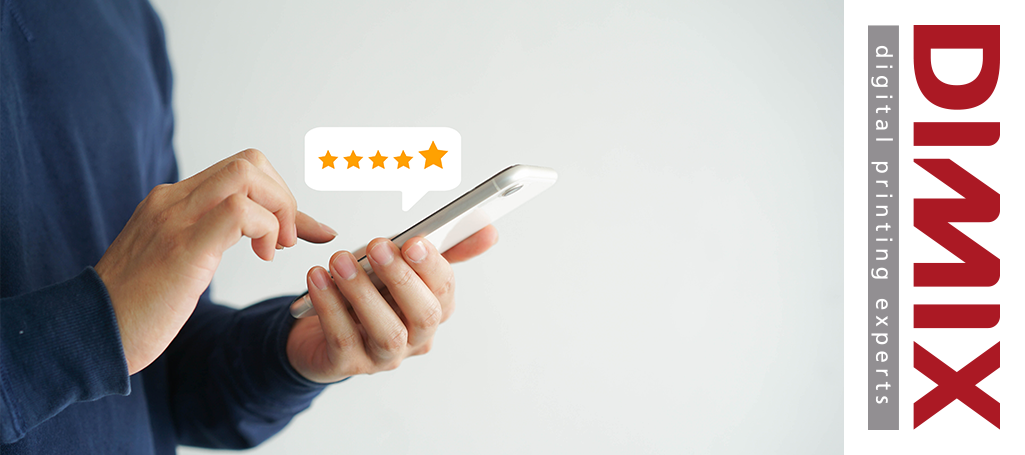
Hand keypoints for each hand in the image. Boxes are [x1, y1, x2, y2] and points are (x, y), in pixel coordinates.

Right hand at [95, 149, 335, 374]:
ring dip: (279, 209)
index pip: (239, 170)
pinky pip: (240, 211)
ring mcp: (175, 219)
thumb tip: (261, 238)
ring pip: (246, 174)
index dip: (277, 195)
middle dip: (283, 197)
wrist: (89, 334)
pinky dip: (267, 228)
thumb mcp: (179, 263)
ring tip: (274, 248)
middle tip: (283, 240)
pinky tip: (262, 256)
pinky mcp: (183, 246)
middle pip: (249, 162)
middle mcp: (172, 201)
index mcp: (171, 202)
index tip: (296, 231)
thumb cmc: (136, 309)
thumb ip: (212, 239)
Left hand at [287, 225, 497, 382]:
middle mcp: (415, 338)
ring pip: (387, 331)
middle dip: (403, 279)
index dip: (432, 265)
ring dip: (363, 293)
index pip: (444, 290)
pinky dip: (329, 306)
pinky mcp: (348, 365)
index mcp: (433, 310)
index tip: (414, 240)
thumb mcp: (401, 267)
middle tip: (379, 247)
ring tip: (340, 262)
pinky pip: (343, 338)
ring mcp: (383, 356)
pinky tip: (317, 279)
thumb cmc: (367, 295)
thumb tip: (488, 229)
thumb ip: (441, 249)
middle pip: (423, 315)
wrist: (317, 332)